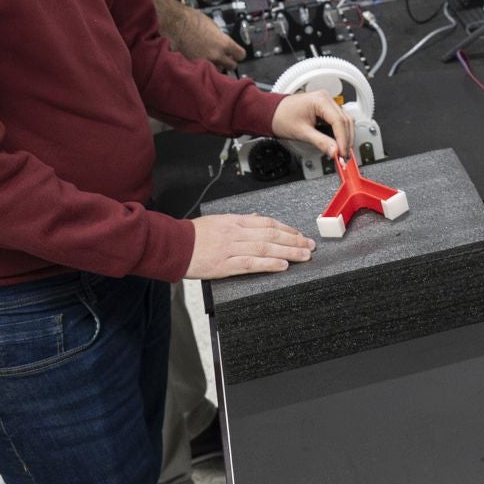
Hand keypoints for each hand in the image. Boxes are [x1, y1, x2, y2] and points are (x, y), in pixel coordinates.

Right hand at [166, 3, 245, 70]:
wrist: (175, 23)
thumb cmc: (191, 20)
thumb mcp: (213, 25)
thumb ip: (221, 37)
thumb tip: (223, 41)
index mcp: (224, 43)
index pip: (241, 55)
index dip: (239, 54)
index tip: (237, 54)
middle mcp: (216, 54)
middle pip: (231, 65)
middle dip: (229, 62)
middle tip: (224, 57)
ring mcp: (204, 62)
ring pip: (217, 69)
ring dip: (215, 65)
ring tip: (208, 57)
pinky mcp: (193, 65)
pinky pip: (202, 69)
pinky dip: (202, 66)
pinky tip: (198, 58)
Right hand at [186, 213, 313, 278]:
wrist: (173, 245)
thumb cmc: (192, 235)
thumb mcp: (218, 220)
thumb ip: (239, 220)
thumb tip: (257, 218)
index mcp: (235, 221)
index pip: (267, 223)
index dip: (287, 229)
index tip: (299, 234)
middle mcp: (236, 233)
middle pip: (272, 235)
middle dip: (294, 240)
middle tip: (310, 245)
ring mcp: (231, 248)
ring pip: (266, 248)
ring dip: (288, 252)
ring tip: (304, 256)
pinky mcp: (225, 264)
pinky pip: (251, 263)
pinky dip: (269, 264)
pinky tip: (282, 265)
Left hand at [272, 89, 353, 160]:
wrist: (271, 112)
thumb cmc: (281, 117)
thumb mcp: (302, 133)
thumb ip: (320, 142)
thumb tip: (334, 151)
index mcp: (320, 100)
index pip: (339, 121)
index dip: (343, 139)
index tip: (342, 153)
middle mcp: (326, 98)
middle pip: (345, 120)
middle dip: (346, 140)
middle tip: (344, 156)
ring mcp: (327, 102)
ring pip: (345, 120)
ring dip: (346, 136)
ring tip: (342, 151)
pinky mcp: (326, 108)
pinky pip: (339, 120)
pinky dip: (341, 132)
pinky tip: (338, 143)